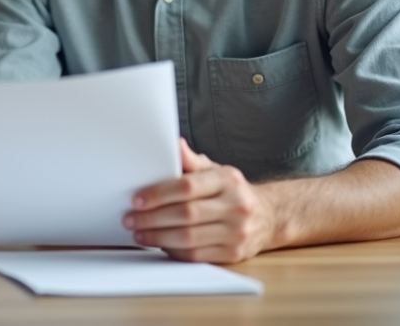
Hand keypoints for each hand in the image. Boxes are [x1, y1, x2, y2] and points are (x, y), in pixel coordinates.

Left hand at [123, 138, 274, 262]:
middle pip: (186, 214)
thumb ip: (192, 161)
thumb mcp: (216, 170)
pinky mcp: (234, 254)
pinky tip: (159, 245)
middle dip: (152, 218)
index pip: (188, 187)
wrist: (269, 217)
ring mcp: (237, 232)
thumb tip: (173, 144)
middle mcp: (236, 206)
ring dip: (158, 237)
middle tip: (130, 219)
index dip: (159, 194)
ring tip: (138, 233)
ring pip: (189, 238)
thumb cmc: (232, 191)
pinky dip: (174, 251)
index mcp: (228, 180)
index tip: (137, 199)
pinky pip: (197, 256)